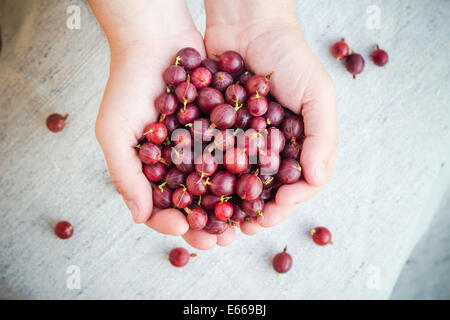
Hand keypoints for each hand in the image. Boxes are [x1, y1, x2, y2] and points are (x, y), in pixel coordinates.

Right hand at [91, 0, 233, 246]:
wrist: (156, 40)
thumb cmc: (127, 86)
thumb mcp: (115, 132)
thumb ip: (125, 176)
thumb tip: (139, 217)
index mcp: (151, 171)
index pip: (160, 208)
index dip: (170, 222)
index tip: (183, 229)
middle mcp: (178, 164)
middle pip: (194, 204)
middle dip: (207, 224)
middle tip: (221, 240)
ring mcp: (201, 149)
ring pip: (219, 186)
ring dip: (231, 207)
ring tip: (244, 222)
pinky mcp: (222, 130)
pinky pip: (235, 156)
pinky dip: (244, 173)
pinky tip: (257, 186)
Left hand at [197, 0, 337, 236]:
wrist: (248, 23)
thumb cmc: (290, 57)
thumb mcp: (318, 94)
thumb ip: (322, 137)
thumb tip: (316, 178)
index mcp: (298, 143)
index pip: (297, 183)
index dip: (287, 202)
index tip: (273, 211)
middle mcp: (270, 146)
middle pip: (264, 187)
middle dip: (256, 210)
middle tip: (244, 228)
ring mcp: (242, 139)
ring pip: (236, 179)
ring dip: (229, 202)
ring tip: (221, 219)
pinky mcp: (215, 129)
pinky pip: (211, 157)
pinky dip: (206, 175)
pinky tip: (198, 189)